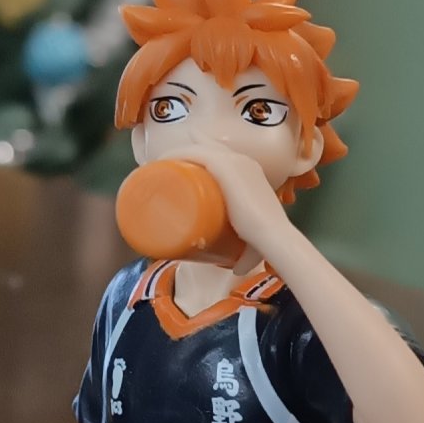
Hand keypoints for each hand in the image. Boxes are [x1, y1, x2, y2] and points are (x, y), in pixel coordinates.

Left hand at [158, 137, 293, 253]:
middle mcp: (241, 160)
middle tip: (159, 178)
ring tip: (152, 173)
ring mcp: (233, 160)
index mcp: (248, 171)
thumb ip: (246, 258)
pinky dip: (175, 153)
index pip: (217, 157)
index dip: (195, 162)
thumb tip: (237, 271)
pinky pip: (193, 152)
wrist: (271, 236)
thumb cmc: (264, 241)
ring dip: (171, 157)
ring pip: (194, 151)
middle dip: (179, 160)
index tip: (175, 177)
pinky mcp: (224, 166)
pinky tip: (158, 159)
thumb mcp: (253, 242)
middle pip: (201, 152)